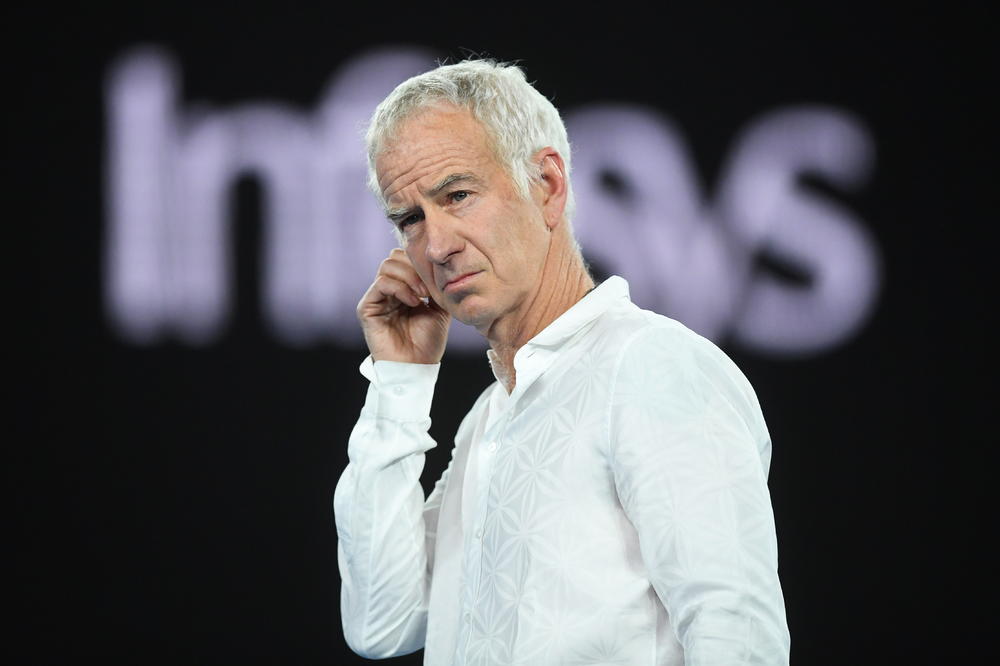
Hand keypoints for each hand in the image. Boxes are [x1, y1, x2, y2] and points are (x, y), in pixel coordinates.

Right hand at [357, 249, 450, 363]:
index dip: (420, 261)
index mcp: (403, 287)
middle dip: (415, 267)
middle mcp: (387, 289)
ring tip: (422, 296)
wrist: (417, 366)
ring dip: (409, 277)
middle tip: (428, 288)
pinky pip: (381, 283)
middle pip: (394, 256)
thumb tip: (437, 264)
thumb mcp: (439, 307)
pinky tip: (412, 302)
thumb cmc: (428, 341)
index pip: (404, 256)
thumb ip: (435, 284)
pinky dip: (400, 288)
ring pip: (387, 265)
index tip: (437, 277)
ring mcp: (376, 297)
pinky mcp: (367, 307)